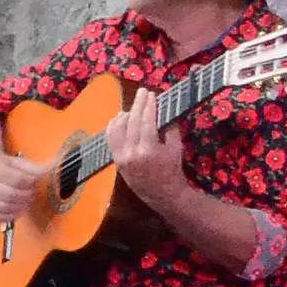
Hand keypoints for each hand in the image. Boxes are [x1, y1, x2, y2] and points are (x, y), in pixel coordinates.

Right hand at [0, 132, 49, 226]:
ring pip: (4, 207)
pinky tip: (18, 210)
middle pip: (11, 194)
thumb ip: (33, 167)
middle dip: (27, 196)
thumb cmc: (1, 165)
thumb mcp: (16, 161)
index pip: (17, 179)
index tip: (36, 183)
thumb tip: (50, 170)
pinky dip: (10, 216)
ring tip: (27, 202)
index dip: (30, 183)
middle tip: (33, 194)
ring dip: (21, 207)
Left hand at [106, 96, 198, 213]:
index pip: (147, 121)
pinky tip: (120, 118)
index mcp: (149, 150)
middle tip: (143, 92)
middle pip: (132, 121)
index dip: (149, 105)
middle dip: (138, 104)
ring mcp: (122, 157)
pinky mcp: (116, 160)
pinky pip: (111, 138)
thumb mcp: (176, 148)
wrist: (162, 194)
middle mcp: (132, 153)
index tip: (151, 94)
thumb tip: (163, 109)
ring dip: (125, 114)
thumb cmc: (172, 170)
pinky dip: (114, 126)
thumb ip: (170, 128)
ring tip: (133, 107)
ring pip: (118, 128)